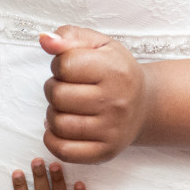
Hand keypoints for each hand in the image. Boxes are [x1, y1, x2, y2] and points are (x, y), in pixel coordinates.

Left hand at [40, 26, 149, 163]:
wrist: (144, 105)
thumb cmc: (116, 72)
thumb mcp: (99, 46)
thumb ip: (70, 37)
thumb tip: (45, 40)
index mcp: (114, 70)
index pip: (64, 65)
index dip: (59, 65)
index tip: (69, 69)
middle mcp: (116, 102)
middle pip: (57, 95)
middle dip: (54, 89)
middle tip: (67, 89)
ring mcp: (111, 130)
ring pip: (58, 123)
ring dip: (53, 114)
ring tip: (66, 108)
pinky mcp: (105, 152)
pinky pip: (64, 151)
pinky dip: (53, 140)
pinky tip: (60, 129)